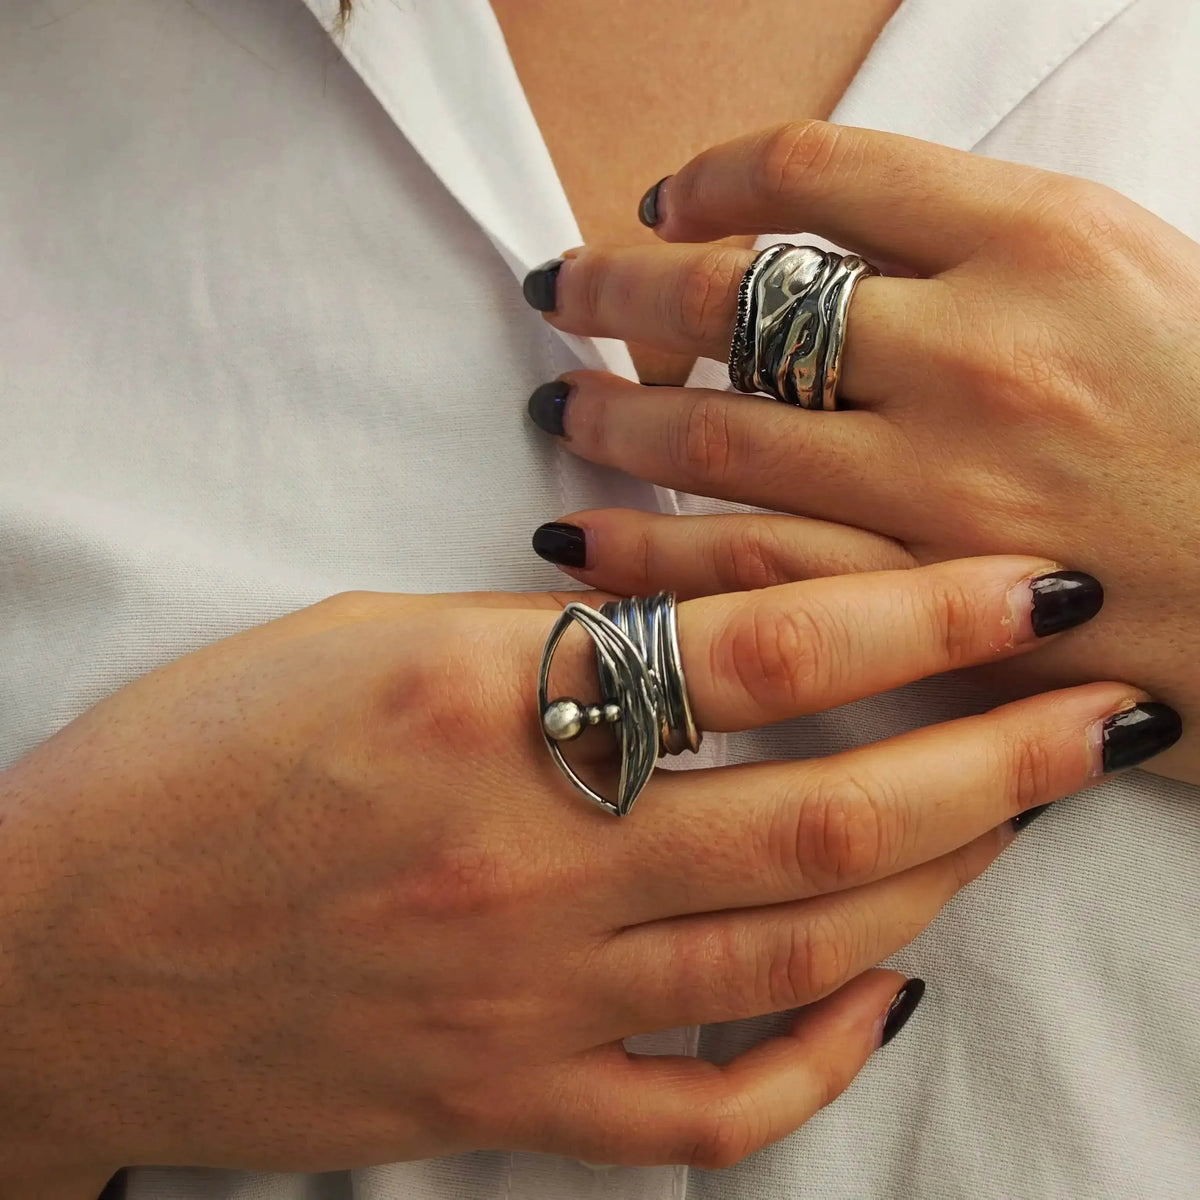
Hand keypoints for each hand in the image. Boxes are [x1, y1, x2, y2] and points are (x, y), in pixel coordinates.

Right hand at [0, 560, 1168, 1190]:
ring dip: (935, 878)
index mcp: (480, 701)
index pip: (755, 647)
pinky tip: (881, 995)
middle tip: (1102, 709)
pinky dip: (816, 1061)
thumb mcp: (365, 641)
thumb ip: (536, 643)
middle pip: (822, 812)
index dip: (917, 609)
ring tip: (1020, 817)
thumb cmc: (193, 762)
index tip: (1028, 583)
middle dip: (995, 755)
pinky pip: (703, 1111)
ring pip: (794, 953)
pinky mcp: (498, 1101)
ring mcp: (522, 998)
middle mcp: (524, 856)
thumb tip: (671, 629)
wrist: (56, 953)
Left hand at [525, 118, 1199, 783]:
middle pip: (736, 297)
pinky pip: (749, 570)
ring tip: (556, 412)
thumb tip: (843, 237)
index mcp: (1044, 237)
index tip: (668, 202)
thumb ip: (991, 244)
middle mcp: (979, 351)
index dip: (716, 177)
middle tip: (558, 294)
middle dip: (619, 288)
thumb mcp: (1142, 270)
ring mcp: (946, 487)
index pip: (823, 170)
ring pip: (722, 436)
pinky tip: (578, 542)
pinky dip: (646, 554)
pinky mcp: (931, 606)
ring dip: (614, 418)